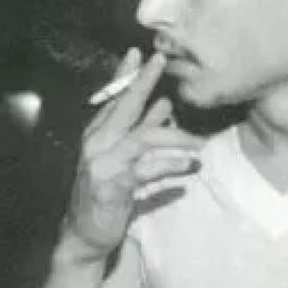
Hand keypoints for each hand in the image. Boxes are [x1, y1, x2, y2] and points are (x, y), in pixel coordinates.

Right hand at [64, 48, 202, 259]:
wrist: (87, 235)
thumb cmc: (110, 192)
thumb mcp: (127, 157)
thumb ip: (143, 130)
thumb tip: (165, 104)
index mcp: (99, 133)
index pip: (113, 98)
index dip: (126, 74)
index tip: (141, 52)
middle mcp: (97, 143)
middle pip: (125, 107)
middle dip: (144, 82)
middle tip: (163, 62)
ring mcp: (102, 164)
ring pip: (142, 138)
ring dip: (174, 136)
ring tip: (200, 143)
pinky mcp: (112, 186)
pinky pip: (146, 171)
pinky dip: (169, 166)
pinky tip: (189, 166)